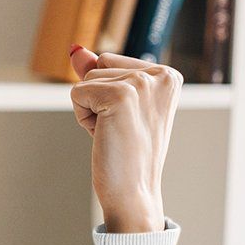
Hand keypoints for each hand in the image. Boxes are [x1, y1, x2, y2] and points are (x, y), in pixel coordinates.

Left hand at [67, 46, 175, 233]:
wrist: (134, 194)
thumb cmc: (127, 156)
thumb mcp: (116, 108)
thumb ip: (99, 75)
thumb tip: (76, 51)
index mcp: (168, 75)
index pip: (112, 62)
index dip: (108, 95)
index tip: (129, 123)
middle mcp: (161, 74)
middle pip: (99, 65)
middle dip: (98, 99)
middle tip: (120, 131)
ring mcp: (142, 82)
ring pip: (87, 79)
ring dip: (91, 110)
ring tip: (115, 135)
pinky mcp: (121, 94)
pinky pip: (77, 93)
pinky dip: (82, 118)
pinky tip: (105, 136)